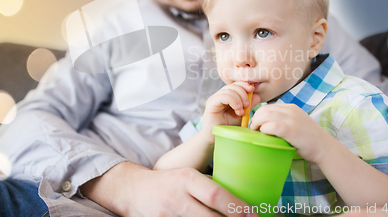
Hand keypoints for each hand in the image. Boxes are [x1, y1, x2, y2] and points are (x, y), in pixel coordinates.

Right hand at [81, 161, 258, 216]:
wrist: (133, 191)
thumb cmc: (168, 182)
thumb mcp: (187, 175)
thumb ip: (208, 185)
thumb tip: (239, 199)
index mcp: (186, 178)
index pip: (215, 194)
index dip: (236, 207)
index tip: (254, 214)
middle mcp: (177, 197)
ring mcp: (168, 214)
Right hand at [201, 82, 260, 142]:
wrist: (215, 137)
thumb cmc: (227, 127)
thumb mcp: (241, 115)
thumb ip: (248, 106)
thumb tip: (257, 96)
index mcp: (227, 96)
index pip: (236, 85)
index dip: (244, 85)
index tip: (252, 90)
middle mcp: (220, 95)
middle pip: (233, 86)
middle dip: (243, 93)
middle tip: (247, 105)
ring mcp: (215, 98)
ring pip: (229, 90)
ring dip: (239, 99)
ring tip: (241, 111)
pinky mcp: (211, 103)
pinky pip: (223, 96)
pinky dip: (232, 100)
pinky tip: (237, 109)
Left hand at [249, 103, 335, 163]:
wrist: (324, 147)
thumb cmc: (309, 138)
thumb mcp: (296, 122)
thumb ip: (284, 119)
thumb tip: (265, 123)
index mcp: (291, 108)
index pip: (269, 106)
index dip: (259, 114)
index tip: (256, 123)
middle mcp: (291, 111)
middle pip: (265, 109)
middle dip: (256, 118)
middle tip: (254, 128)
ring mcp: (291, 120)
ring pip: (266, 115)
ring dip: (257, 123)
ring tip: (256, 131)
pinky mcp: (291, 130)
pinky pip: (272, 126)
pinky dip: (264, 129)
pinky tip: (264, 134)